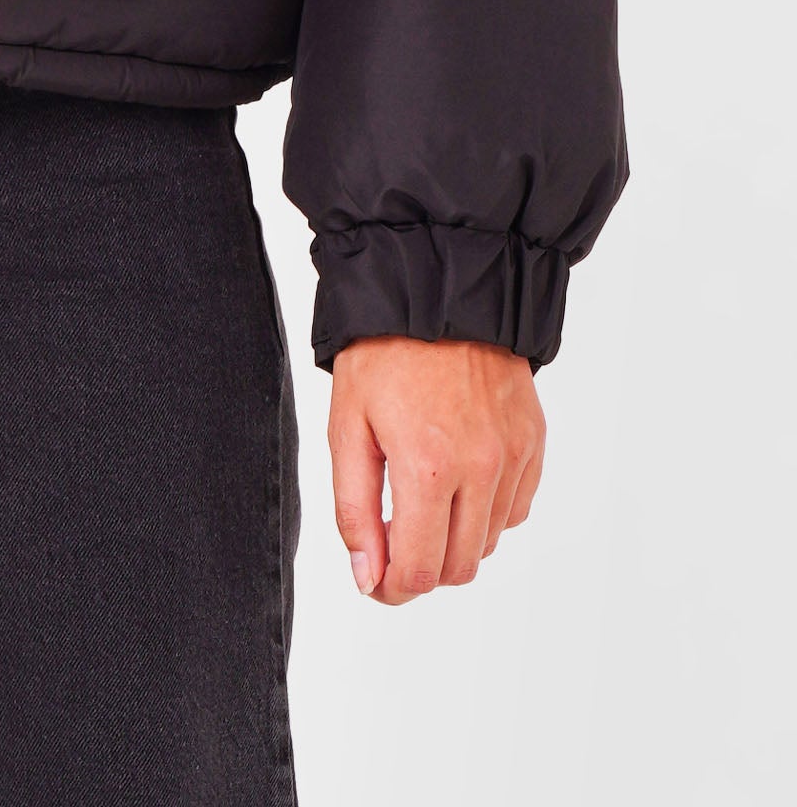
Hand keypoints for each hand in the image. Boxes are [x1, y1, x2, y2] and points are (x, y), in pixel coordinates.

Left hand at [328, 335, 543, 604]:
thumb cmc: (384, 353)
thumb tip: (367, 575)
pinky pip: (514, 509)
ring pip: (487, 543)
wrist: (437, 292)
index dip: (393, 589)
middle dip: (421, 567)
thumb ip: (354, 509)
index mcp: (428, 467)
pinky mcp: (533, 444)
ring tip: (422, 497)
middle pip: (458, 568)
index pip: (420, 570)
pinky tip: (458, 480)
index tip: (376, 581)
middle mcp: (480, 468)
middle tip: (393, 539)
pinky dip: (486, 512)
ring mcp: (513, 457)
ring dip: (453, 539)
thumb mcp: (347, 427)